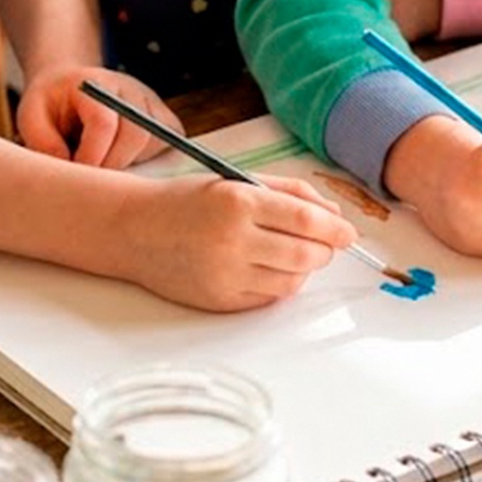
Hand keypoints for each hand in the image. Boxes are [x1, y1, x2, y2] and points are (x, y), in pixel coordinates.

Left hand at [15, 65, 182, 167]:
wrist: (70, 88)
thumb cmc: (50, 105)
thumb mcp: (31, 117)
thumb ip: (43, 143)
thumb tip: (73, 169)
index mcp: (93, 83)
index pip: (104, 123)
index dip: (91, 157)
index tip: (76, 173)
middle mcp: (128, 89)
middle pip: (137, 133)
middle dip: (113, 166)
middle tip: (92, 180)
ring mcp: (150, 102)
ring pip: (155, 142)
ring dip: (130, 164)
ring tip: (103, 164)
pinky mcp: (164, 119)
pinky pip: (169, 145)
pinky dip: (151, 162)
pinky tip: (126, 162)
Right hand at [131, 171, 357, 311]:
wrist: (135, 230)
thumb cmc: (187, 201)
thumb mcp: (236, 180)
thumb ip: (288, 192)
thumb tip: (332, 215)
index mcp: (238, 201)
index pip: (305, 219)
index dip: (335, 229)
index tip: (347, 232)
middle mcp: (233, 239)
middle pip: (305, 254)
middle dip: (324, 250)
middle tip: (325, 244)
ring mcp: (226, 274)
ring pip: (292, 280)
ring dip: (304, 268)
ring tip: (293, 253)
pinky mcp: (220, 300)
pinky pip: (268, 298)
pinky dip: (279, 284)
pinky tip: (269, 268)